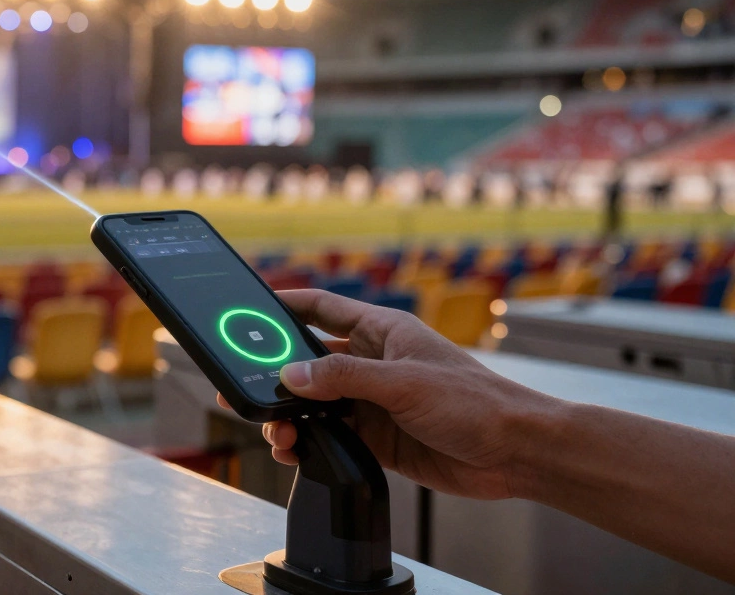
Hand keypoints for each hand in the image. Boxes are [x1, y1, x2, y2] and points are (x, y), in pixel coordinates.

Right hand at [219, 289, 559, 499]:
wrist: (516, 453)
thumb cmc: (477, 402)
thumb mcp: (403, 383)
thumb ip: (343, 376)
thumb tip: (292, 375)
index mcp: (382, 332)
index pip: (321, 308)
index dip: (284, 305)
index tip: (247, 309)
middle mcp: (373, 363)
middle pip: (308, 361)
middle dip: (275, 374)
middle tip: (242, 387)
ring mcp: (373, 401)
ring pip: (314, 404)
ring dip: (289, 417)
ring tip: (277, 433)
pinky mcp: (377, 437)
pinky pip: (329, 436)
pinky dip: (308, 444)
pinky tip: (296, 452)